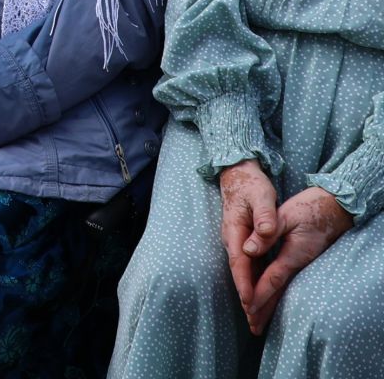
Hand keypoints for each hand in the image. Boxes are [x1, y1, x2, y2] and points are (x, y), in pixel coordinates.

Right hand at [218, 160, 280, 315]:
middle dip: (245, 297)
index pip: (239, 262)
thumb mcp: (262, 198)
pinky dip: (251, 282)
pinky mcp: (242, 240)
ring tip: (255, 316)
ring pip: (241, 271)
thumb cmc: (252, 185)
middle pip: (238, 272)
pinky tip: (258, 293)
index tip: (249, 302)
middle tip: (253, 322)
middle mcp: (231, 238)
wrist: (237, 173)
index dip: (244, 283)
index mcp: (234, 230)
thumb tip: (261, 240)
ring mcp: (235, 240)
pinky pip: (247, 266)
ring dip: (248, 293)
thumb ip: (264, 219)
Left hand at [244, 186, 353, 334]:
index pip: (273, 278)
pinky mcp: (300, 261)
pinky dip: (276, 294)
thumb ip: (266, 233)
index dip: (259, 292)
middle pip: (278, 291)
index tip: (247, 307)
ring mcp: (301, 264)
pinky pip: (286, 282)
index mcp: (293, 254)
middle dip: (264, 309)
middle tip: (252, 327)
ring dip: (270, 306)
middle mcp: (298, 263)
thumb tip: (248, 249)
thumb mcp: (286, 215)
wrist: (333, 208)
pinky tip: (270, 303)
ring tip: (258, 323)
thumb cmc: (309, 209)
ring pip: (282, 289)